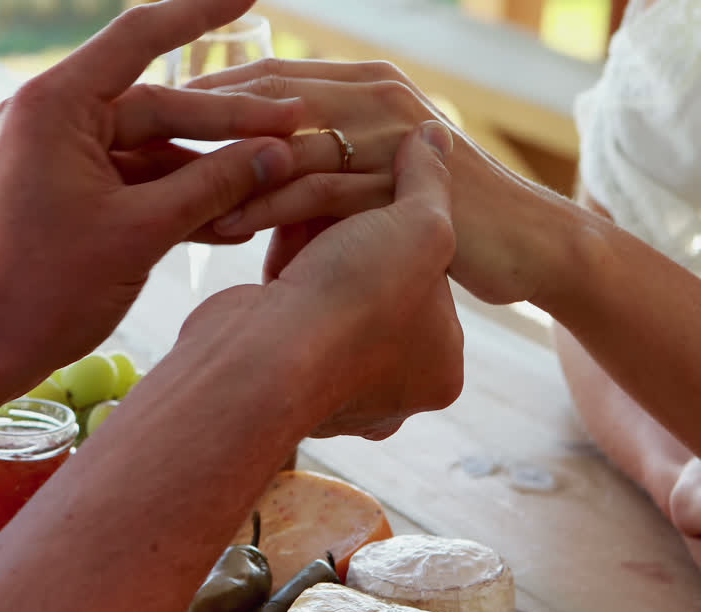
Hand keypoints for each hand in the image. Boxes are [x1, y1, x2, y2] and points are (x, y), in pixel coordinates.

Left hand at [0, 0, 303, 385]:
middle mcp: (49, 119)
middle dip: (225, 124)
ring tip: (271, 184)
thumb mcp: (142, 232)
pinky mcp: (60, 193)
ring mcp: (53, 157)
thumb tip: (279, 153)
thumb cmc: (47, 290)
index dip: (201, 11)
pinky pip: (128, 181)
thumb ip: (214, 185)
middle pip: (155, 104)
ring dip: (204, 170)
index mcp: (55, 106)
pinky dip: (173, 197)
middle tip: (292, 127)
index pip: (141, 37)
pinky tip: (229, 220)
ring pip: (147, 148)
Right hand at [174, 121, 463, 439]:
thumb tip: (434, 136)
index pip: (437, 282)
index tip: (393, 191)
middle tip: (353, 182)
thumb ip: (430, 182)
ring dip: (321, 234)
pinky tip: (277, 214)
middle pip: (381, 280)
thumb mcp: (419, 227)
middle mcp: (390, 385)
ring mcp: (331, 376)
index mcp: (439, 370)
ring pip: (333, 282)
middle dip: (362, 231)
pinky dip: (289, 253)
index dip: (413, 228)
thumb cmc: (356, 301)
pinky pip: (294, 290)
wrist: (261, 355)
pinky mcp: (281, 353)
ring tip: (309, 191)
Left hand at [182, 59, 560, 306]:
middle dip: (201, 119)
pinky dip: (269, 205)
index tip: (145, 117)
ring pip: (289, 139)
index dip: (204, 90)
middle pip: (267, 95)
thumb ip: (303, 180)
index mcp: (361, 83)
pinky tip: (224, 224)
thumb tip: (235, 205)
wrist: (527, 243)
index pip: (267, 73)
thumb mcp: (362, 187)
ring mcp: (393, 133)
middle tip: (137, 147)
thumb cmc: (430, 217)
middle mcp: (374, 94)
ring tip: (167, 192)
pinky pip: (322, 187)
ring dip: (226, 164)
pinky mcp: (405, 178)